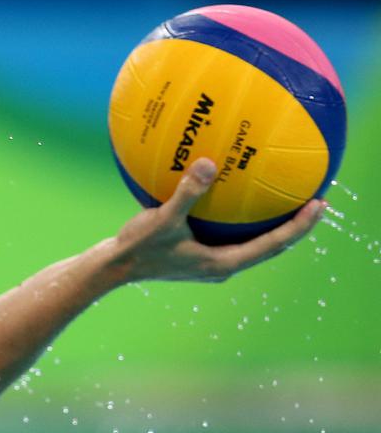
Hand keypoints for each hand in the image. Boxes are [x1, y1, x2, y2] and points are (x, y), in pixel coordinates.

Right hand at [106, 157, 323, 284]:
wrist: (111, 269)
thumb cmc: (137, 249)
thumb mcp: (161, 220)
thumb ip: (187, 193)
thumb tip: (209, 163)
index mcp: (223, 263)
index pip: (273, 245)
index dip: (299, 226)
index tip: (320, 204)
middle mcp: (221, 265)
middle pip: (270, 246)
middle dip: (294, 226)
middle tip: (316, 201)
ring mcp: (210, 262)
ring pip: (253, 244)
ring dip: (272, 224)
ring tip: (287, 200)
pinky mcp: (198, 255)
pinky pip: (231, 236)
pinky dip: (243, 220)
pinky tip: (237, 197)